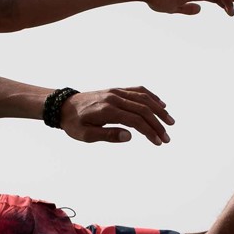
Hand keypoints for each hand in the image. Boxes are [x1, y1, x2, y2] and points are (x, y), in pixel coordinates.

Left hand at [59, 86, 174, 144]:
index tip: (159, 142)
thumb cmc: (74, 124)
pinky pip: (138, 90)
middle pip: (143, 109)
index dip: (150, 132)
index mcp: (107, 110)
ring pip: (143, 98)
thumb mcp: (86, 135)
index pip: (135, 120)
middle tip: (167, 138)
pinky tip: (161, 105)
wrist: (63, 106)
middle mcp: (114, 98)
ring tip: (170, 122)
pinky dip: (151, 96)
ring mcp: (116, 92)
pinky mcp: (116, 90)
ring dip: (159, 110)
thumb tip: (129, 136)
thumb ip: (108, 135)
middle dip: (158, 124)